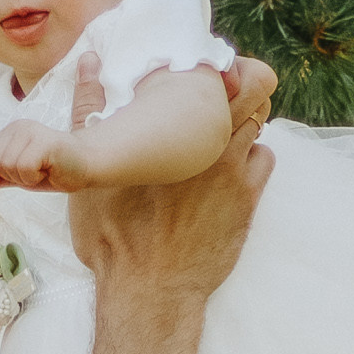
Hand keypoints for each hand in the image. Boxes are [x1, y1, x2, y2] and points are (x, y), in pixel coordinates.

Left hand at [0, 117, 90, 193]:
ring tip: (43, 169)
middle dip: (14, 176)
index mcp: (10, 130)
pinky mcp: (44, 141)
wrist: (87, 166)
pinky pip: (24, 169)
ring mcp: (31, 131)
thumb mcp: (20, 176)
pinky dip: (34, 178)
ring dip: (26, 178)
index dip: (3, 172)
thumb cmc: (53, 170)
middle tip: (37, 170)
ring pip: (8, 166)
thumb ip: (0, 176)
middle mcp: (18, 126)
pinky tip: (49, 170)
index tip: (26, 169)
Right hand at [68, 52, 274, 299]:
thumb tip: (90, 63)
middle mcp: (212, 140)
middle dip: (241, 83)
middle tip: (218, 96)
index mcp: (173, 124)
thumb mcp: (90, 170)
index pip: (215, 70)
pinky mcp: (248, 199)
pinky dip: (251, 156)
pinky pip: (264, 159)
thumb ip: (89, 109)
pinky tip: (228, 168)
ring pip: (259, 122)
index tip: (202, 72)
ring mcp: (235, 170)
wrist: (148, 289)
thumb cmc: (113, 234)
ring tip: (219, 132)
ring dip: (244, 119)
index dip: (216, 64)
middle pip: (254, 87)